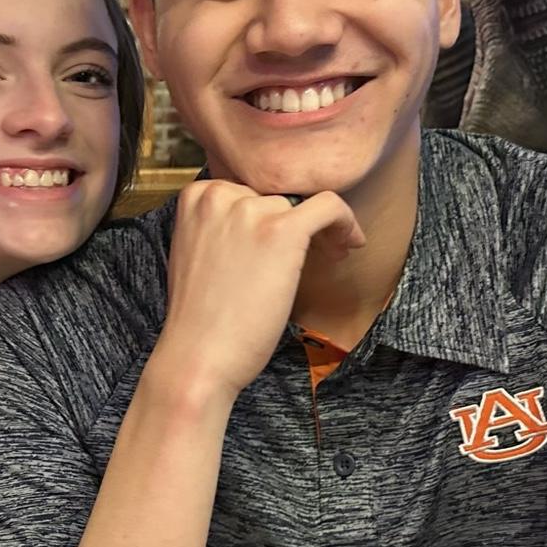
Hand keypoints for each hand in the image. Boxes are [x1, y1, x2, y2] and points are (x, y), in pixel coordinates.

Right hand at [155, 181, 363, 399]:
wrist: (198, 357)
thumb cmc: (199, 319)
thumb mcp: (197, 254)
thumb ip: (222, 227)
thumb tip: (264, 223)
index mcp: (196, 197)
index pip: (248, 190)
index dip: (269, 214)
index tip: (283, 239)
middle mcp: (220, 195)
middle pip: (274, 197)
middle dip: (293, 224)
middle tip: (308, 254)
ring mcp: (250, 211)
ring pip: (301, 205)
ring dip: (318, 231)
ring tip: (325, 259)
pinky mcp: (281, 231)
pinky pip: (329, 206)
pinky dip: (346, 222)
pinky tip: (350, 244)